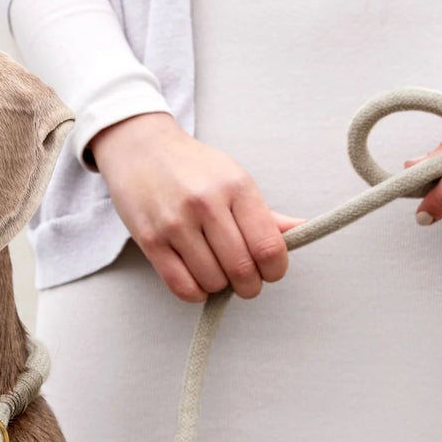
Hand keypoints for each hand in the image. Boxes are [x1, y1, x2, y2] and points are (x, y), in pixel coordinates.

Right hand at [89, 112, 303, 301]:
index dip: (275, 269)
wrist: (140, 148)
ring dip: (221, 287)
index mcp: (236, 187)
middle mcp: (206, 204)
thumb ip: (265, 213)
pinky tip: (198, 280)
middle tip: (246, 280)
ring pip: (212, 281)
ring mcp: (175, 223)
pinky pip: (182, 286)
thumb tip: (301, 230)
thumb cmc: (191, 166)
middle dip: (250, 285)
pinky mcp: (150, 240)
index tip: (271, 271)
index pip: (268, 246)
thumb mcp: (234, 178)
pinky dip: (196, 293)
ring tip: (217, 272)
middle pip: (242, 269)